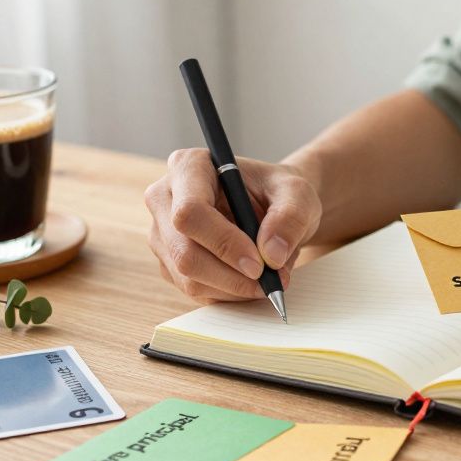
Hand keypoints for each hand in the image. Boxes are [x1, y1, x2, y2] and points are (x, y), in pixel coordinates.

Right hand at [145, 149, 320, 302]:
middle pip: (184, 251)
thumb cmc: (279, 192)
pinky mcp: (169, 262)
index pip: (190, 212)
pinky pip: (195, 289)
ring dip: (235, 287)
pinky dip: (229, 293)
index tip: (259, 263)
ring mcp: (162, 233)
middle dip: (231, 275)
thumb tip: (272, 255)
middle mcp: (165, 198)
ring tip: (269, 276)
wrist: (273, 207)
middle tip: (270, 281)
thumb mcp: (297, 195)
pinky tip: (251, 279)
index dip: (223, 242)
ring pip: (189, 278)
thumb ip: (289, 218)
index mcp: (188, 167)